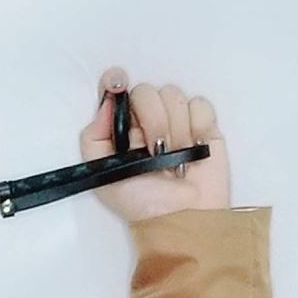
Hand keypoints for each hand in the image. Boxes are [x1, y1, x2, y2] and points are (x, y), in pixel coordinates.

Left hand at [78, 67, 232, 222]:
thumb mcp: (103, 176)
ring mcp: (176, 120)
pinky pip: (200, 105)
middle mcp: (147, 118)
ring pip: (174, 95)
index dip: (115, 81)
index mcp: (122, 127)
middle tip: (155, 152)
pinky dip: (198, 126)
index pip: (116, 90)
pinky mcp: (204, 124)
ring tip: (175, 157)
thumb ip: (93, 139)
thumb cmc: (141, 202)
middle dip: (151, 120)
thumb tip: (106, 103)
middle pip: (147, 90)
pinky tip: (195, 149)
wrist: (181, 217)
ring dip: (175, 129)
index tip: (118, 83)